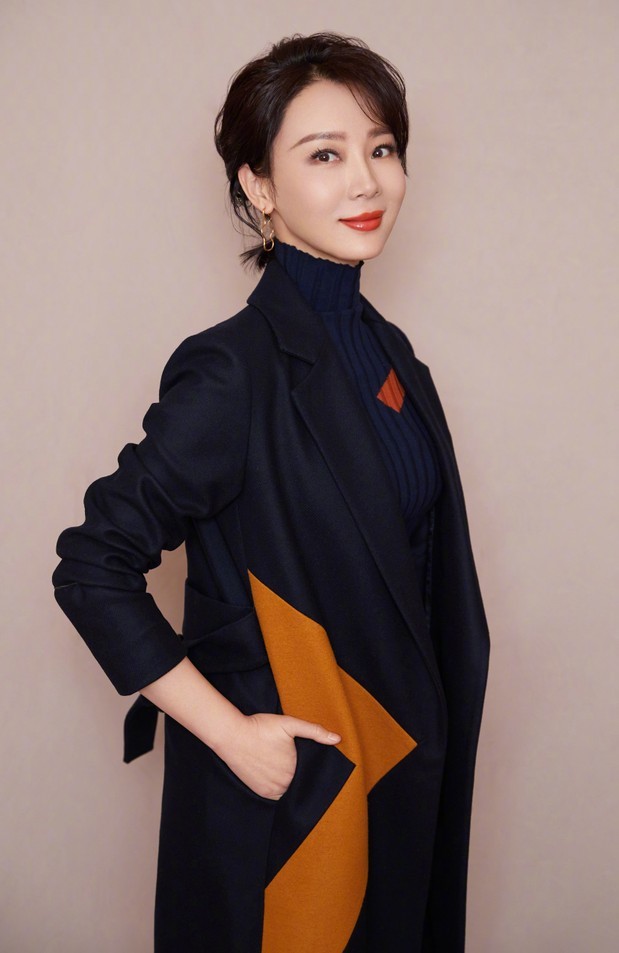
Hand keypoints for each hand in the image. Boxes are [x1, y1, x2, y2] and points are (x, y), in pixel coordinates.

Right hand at [219, 712, 340, 799]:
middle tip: (299, 765)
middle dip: (302, 777)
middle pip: (300, 784)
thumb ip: (314, 731)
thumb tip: (338, 739)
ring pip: (289, 792)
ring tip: (289, 771)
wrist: (232, 736)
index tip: (310, 762)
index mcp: (295, 770)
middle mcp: (284, 784)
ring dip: (292, 785)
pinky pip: (277, 797)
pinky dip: (280, 790)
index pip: (311, 775)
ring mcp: (271, 791)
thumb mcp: (289, 723)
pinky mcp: (261, 792)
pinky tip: (280, 778)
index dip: (312, 769)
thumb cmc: (261, 728)